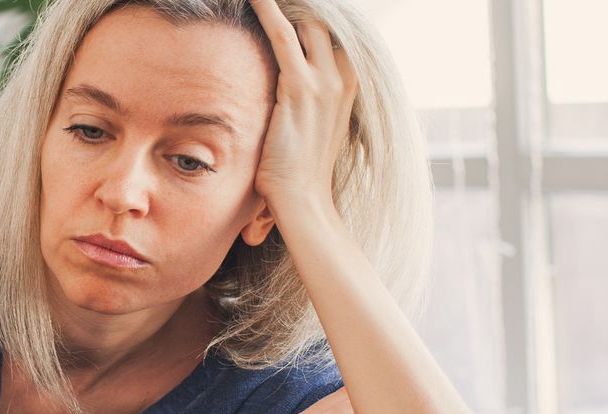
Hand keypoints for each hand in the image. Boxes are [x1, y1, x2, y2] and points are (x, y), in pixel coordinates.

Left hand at [248, 0, 357, 222]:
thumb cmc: (299, 173)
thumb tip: (289, 98)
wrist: (303, 200)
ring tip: (258, 0)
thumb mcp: (313, 130)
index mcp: (349, 87)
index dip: (315, 26)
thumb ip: (307, 105)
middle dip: (301, 11)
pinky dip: (267, 10)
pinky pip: (282, 34)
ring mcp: (325, 81)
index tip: (294, 13)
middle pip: (323, 25)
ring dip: (283, 8)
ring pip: (307, 23)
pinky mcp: (300, 87)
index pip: (336, 39)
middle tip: (275, 8)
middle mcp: (343, 78)